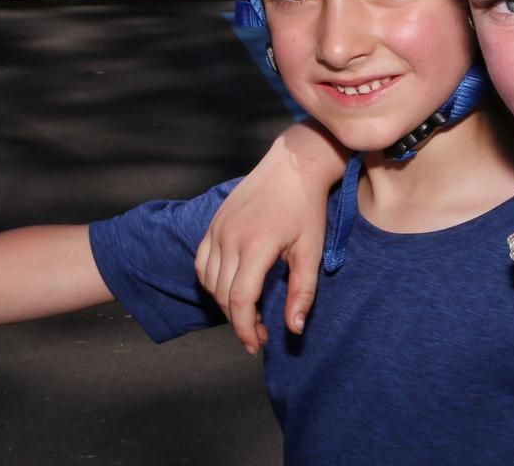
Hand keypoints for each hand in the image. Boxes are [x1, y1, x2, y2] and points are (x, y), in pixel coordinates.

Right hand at [195, 121, 345, 353]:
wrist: (294, 166)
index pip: (240, 300)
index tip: (257, 346)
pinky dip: (212, 282)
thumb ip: (302, 292)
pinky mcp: (213, 223)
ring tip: (248, 314)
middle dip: (239, 321)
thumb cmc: (307, 207)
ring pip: (209, 281)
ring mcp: (217, 229)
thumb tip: (294, 329)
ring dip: (225, 303)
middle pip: (222, 294)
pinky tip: (231, 289)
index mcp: (256, 245)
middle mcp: (229, 237)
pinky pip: (202, 262)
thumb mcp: (311, 250)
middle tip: (259, 334)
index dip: (246, 329)